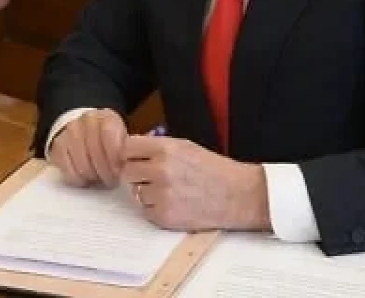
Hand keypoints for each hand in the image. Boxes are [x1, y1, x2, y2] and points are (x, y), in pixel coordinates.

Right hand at [48, 109, 127, 187]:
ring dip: (94, 178)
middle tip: (112, 181)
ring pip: (83, 166)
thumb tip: (128, 168)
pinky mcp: (57, 147)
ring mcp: (69, 133)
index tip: (120, 171)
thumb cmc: (107, 137)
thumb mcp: (121, 137)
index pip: (110, 137)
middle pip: (96, 154)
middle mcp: (86, 121)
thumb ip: (125, 149)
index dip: (116, 158)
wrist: (83, 128)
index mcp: (106, 117)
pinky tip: (86, 177)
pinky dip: (79, 180)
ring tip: (99, 178)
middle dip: (107, 173)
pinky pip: (69, 172)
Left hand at [121, 134, 270, 231]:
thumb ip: (157, 147)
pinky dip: (155, 209)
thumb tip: (131, 149)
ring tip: (169, 191)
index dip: (131, 153)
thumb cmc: (213, 169)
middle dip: (136, 174)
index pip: (127, 147)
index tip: (136, 158)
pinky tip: (173, 204)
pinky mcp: (165, 217)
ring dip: (146, 192)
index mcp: (166, 149)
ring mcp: (162, 195)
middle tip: (151, 177)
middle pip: (126, 171)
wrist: (238, 195)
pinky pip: (146, 211)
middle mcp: (161, 170)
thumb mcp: (185, 146)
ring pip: (135, 192)